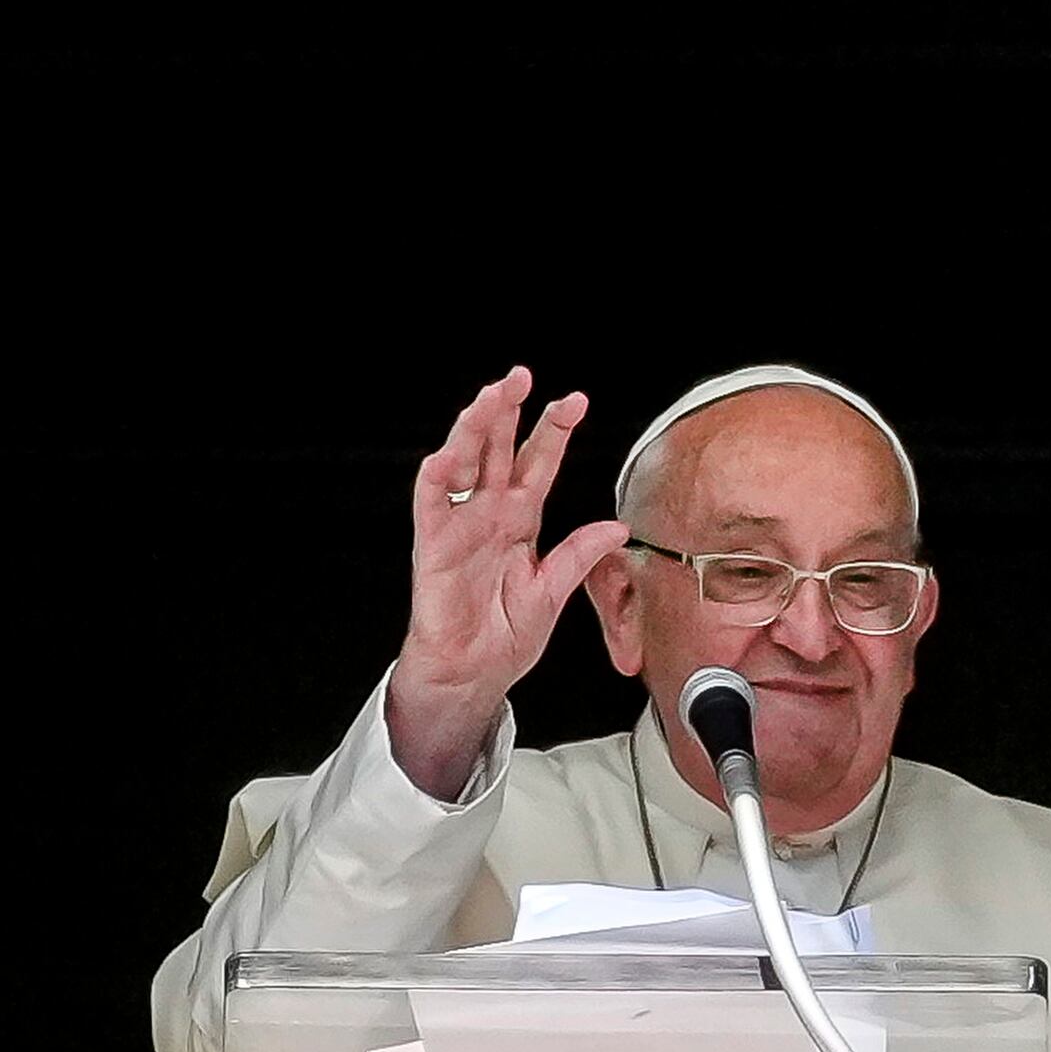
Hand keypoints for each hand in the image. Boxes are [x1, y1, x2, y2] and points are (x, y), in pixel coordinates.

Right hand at [386, 366, 628, 796]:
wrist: (475, 675)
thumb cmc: (505, 636)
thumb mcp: (554, 592)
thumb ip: (580, 555)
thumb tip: (617, 527)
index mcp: (520, 521)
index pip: (539, 464)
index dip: (554, 431)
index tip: (576, 401)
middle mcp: (489, 514)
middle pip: (500, 450)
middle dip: (510, 410)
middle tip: (523, 376)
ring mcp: (461, 526)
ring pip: (464, 464)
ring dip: (474, 429)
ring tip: (489, 398)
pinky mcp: (435, 548)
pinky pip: (433, 506)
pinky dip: (436, 479)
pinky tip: (445, 455)